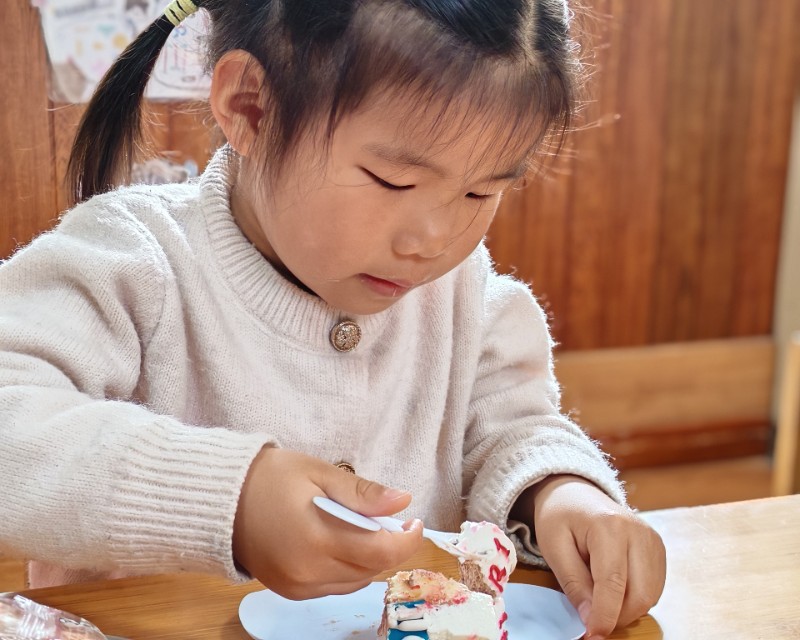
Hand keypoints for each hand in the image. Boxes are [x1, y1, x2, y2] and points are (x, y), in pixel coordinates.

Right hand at [233, 447, 422, 599]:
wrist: (219, 500)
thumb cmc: (269, 478)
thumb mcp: (318, 473)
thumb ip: (362, 493)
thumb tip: (402, 501)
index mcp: (316, 538)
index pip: (380, 552)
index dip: (407, 540)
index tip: (415, 522)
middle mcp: (308, 571)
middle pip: (371, 569)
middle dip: (389, 546)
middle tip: (390, 520)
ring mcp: (297, 586)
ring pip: (355, 582)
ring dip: (369, 560)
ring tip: (363, 529)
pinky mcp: (289, 592)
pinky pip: (334, 587)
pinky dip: (347, 569)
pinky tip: (340, 543)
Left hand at [526, 475, 665, 638]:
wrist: (574, 492)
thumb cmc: (559, 517)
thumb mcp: (553, 547)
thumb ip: (574, 584)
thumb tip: (591, 620)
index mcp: (609, 527)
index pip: (613, 584)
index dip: (604, 616)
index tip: (593, 636)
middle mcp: (639, 532)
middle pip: (639, 594)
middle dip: (617, 617)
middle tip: (592, 620)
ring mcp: (653, 539)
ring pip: (651, 596)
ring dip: (626, 609)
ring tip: (598, 596)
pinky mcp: (658, 547)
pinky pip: (654, 587)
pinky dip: (635, 598)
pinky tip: (613, 587)